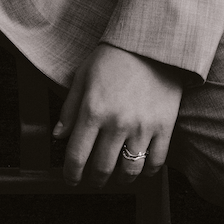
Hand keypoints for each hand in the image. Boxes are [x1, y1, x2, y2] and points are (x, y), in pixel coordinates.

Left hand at [53, 43, 185, 187]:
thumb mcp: (83, 76)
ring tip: (116, 175)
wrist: (151, 43)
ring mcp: (142, 127)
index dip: (70, 174)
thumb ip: (69, 108)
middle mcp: (117, 122)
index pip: (76, 156)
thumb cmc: (113, 57)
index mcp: (93, 110)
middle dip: (94, 180)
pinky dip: (147, 172)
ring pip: (129, 172)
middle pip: (102, 169)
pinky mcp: (164, 127)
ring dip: (120, 179)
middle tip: (93, 179)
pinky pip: (156, 163)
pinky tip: (140, 167)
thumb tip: (59, 136)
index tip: (71, 178)